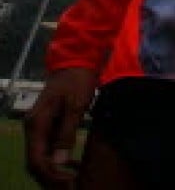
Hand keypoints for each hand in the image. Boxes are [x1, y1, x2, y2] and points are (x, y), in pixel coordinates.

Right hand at [23, 67, 98, 188]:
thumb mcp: (76, 106)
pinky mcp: (46, 125)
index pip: (36, 159)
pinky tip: (71, 166)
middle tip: (71, 186)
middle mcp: (32, 127)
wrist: (75, 62)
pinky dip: (56, 160)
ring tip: (71, 181)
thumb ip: (67, 133)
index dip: (50, 175)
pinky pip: (46, 148)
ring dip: (52, 171)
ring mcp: (38, 126)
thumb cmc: (77, 81)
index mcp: (37, 124)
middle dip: (50, 177)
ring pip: (39, 156)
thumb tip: (59, 162)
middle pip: (34, 162)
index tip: (68, 183)